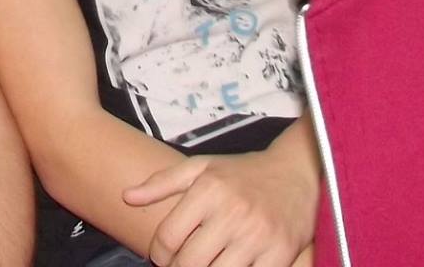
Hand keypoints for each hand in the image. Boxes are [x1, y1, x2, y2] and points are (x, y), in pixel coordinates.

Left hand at [121, 142, 317, 266]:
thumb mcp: (202, 167)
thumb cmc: (243, 172)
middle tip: (181, 265)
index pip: (169, 237)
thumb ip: (162, 182)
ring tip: (202, 266)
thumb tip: (127, 197)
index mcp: (209, 190)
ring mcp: (257, 235)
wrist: (296, 173)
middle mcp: (232, 212)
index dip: (159, 253)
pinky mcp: (280, 253)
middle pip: (190, 262)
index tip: (163, 255)